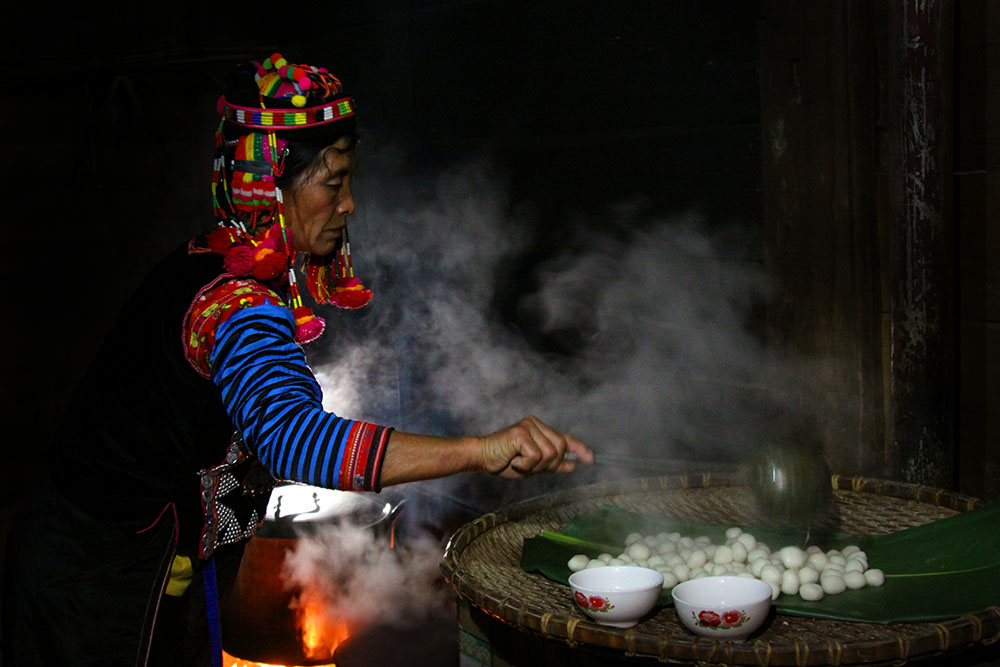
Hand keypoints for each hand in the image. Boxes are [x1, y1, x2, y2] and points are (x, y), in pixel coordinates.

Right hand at [479, 416, 593, 478]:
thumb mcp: (533, 465)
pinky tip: (514, 460)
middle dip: (549, 464)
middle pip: (560, 447)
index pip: (565, 438)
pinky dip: (526, 464)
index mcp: (540, 429)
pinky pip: (536, 455)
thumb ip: (552, 464)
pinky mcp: (521, 432)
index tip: (590, 460)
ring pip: (550, 453)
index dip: (579, 448)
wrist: (481, 458)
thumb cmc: (504, 461)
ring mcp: (529, 426)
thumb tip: (573, 466)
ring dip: (535, 465)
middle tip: (528, 466)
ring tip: (519, 462)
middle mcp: (536, 424)